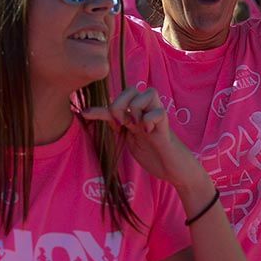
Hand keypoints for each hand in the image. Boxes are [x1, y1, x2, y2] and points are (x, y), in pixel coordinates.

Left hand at [82, 88, 205, 190]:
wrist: (176, 171)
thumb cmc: (154, 157)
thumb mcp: (130, 142)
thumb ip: (121, 128)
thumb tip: (103, 119)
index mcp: (136, 117)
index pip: (117, 103)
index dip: (100, 107)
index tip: (85, 113)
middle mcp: (146, 113)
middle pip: (132, 89)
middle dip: (121, 103)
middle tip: (120, 123)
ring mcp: (157, 119)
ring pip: (148, 93)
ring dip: (137, 108)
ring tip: (137, 125)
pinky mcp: (167, 128)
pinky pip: (159, 113)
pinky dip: (150, 120)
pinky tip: (148, 132)